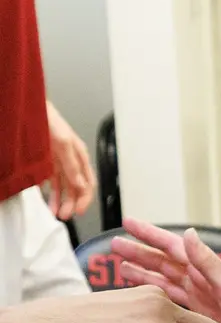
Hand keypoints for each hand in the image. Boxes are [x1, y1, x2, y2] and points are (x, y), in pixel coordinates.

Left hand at [44, 101, 95, 220]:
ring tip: (56, 212)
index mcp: (80, 156)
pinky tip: (47, 199)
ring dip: (60, 201)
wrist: (29, 106)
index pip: (88, 184)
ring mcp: (58, 162)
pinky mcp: (47, 162)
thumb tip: (80, 185)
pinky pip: (51, 181)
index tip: (78, 211)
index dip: (85, 199)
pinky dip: (50, 192)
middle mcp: (71, 161)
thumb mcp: (64, 143)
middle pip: (76, 188)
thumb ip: (72, 165)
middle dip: (71, 203)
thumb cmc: (49, 119)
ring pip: (63, 187)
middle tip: (65, 215)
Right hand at [113, 218, 220, 322]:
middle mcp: (203, 287)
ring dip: (145, 276)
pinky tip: (145, 303)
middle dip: (141, 254)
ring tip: (120, 269)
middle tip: (113, 246)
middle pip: (165, 265)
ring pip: (166, 285)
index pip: (174, 248)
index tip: (128, 224)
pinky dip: (158, 303)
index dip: (151, 236)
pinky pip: (174, 309)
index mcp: (208, 274)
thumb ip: (209, 263)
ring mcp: (202, 306)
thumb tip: (189, 232)